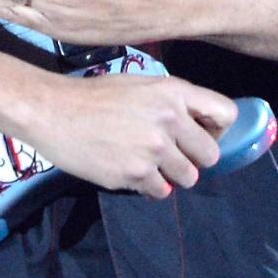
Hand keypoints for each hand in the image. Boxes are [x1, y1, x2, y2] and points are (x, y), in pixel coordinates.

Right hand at [19, 72, 235, 198]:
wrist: (52, 111)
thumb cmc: (94, 96)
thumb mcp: (140, 86)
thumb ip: (172, 103)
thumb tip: (198, 128)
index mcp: (173, 92)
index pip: (225, 114)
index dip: (218, 130)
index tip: (202, 136)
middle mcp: (169, 120)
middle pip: (209, 156)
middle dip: (192, 159)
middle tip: (170, 156)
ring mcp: (152, 149)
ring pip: (187, 178)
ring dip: (170, 175)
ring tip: (145, 163)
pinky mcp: (135, 174)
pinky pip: (160, 191)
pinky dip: (147, 186)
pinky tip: (128, 170)